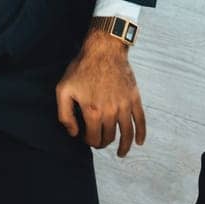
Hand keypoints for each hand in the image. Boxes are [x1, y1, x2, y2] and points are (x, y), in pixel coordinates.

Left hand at [55, 33, 145, 154]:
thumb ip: (64, 115)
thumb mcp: (63, 89)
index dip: (88, 141)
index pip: (92, 138)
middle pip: (108, 137)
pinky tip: (139, 143)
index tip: (85, 138)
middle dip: (102, 142)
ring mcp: (124, 106)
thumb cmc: (81, 68)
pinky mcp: (134, 98)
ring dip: (124, 146)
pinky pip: (140, 120)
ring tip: (120, 153)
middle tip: (98, 141)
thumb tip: (73, 133)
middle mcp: (110, 112)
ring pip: (126, 133)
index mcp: (92, 111)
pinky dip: (141, 134)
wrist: (103, 49)